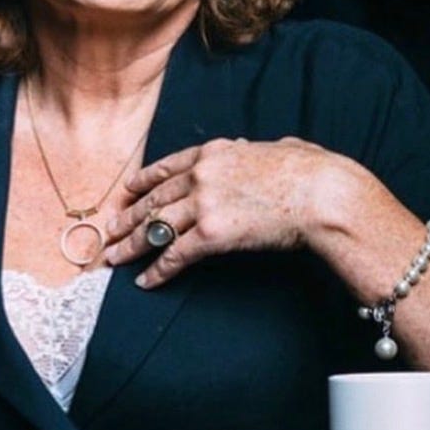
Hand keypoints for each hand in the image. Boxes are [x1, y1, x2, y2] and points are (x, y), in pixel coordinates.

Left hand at [104, 136, 345, 288]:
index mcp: (214, 152)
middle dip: (128, 218)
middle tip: (109, 231)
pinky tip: (145, 281)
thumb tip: (276, 148)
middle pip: (154, 200)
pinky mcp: (211, 234)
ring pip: (155, 228)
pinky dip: (157, 271)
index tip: (127, 192)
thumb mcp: (279, 149)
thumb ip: (262, 152)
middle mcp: (201, 175)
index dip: (143, 182)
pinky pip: (175, 255)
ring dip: (132, 246)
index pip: (167, 168)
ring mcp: (203, 204)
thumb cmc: (310, 172)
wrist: (320, 192)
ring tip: (114, 258)